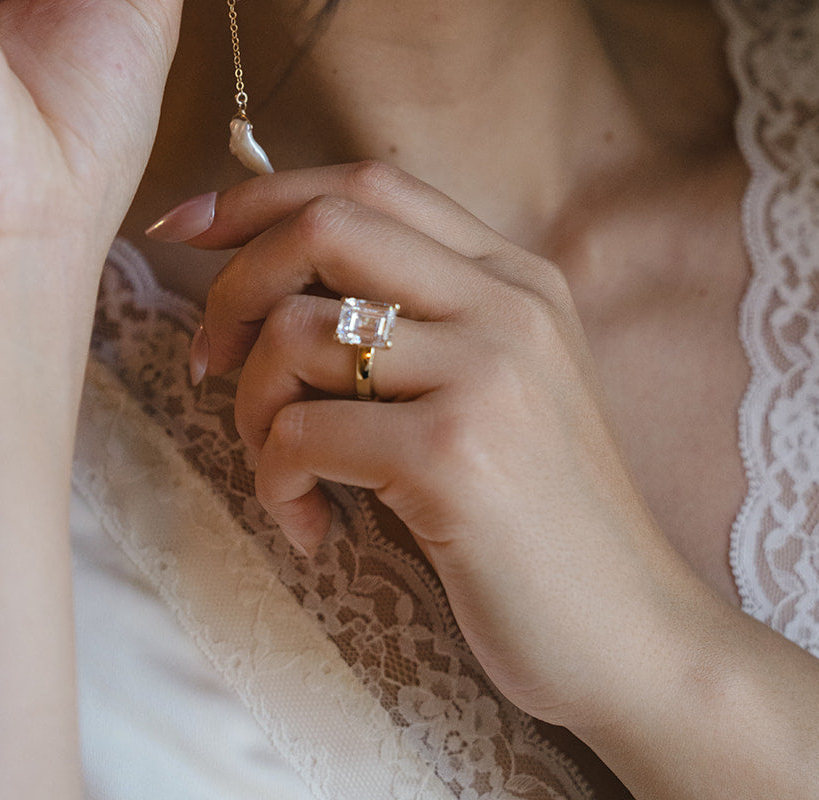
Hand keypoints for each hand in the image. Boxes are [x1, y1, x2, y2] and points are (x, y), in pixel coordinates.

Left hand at [168, 161, 691, 730]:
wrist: (633, 636)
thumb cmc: (539, 518)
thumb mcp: (501, 385)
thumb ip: (420, 318)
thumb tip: (274, 271)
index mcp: (515, 276)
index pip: (370, 183)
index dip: (261, 196)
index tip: (185, 226)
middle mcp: (506, 304)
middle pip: (324, 226)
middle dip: (235, 286)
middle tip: (211, 361)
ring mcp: (486, 373)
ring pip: (295, 334)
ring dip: (253, 409)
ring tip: (286, 471)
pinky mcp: (454, 454)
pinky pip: (301, 433)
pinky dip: (276, 481)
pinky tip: (312, 526)